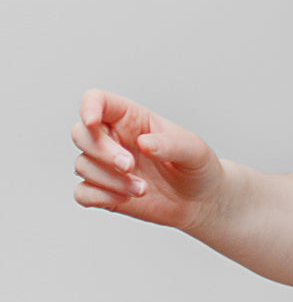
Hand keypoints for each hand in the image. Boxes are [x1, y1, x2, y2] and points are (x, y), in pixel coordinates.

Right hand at [72, 89, 225, 233]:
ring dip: (110, 180)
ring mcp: (106, 166)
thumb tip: (143, 143)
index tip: (93, 121)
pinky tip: (125, 198)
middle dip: (101, 151)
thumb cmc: (197, 167)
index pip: (98, 100)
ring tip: (143, 189)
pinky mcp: (104, 191)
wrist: (201, 201)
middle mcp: (114, 139)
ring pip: (82, 165)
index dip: (88, 107)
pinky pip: (82, 192)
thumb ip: (170, 144)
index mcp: (132, 118)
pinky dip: (99, 196)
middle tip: (131, 166)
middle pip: (81, 133)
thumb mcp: (194, 150)